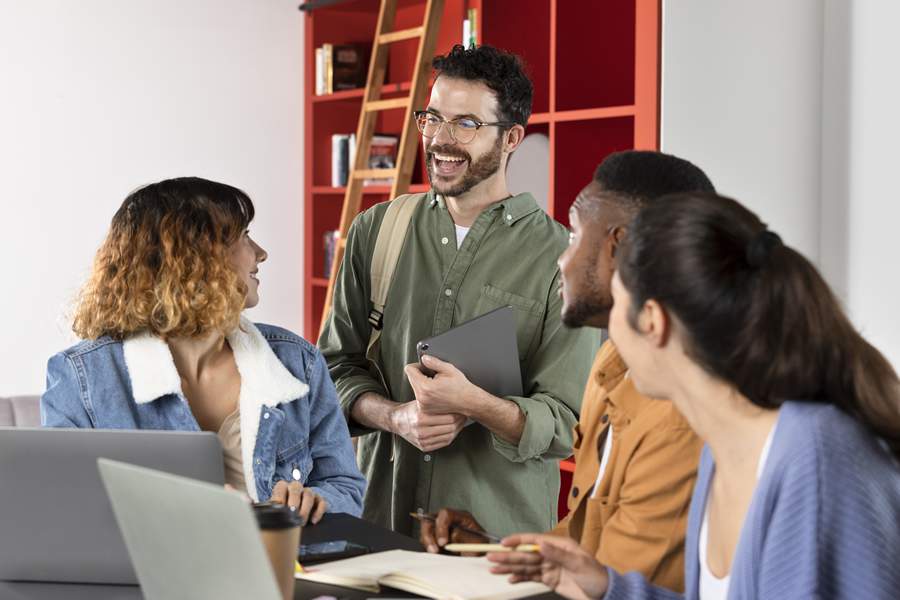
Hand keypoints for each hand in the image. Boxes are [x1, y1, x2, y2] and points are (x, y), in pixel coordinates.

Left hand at [269, 480, 327, 524]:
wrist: (292, 523)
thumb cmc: (280, 517)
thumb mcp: (272, 512)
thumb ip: (268, 509)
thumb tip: (255, 508)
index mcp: (282, 488)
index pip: (281, 486)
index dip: (280, 496)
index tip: (279, 507)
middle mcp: (296, 488)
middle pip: (296, 488)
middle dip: (294, 502)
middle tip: (292, 516)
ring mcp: (308, 493)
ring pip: (309, 494)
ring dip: (305, 509)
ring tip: (301, 522)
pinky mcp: (319, 500)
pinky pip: (322, 502)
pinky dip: (319, 511)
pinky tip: (313, 521)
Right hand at [389, 400, 465, 451]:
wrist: (397, 421)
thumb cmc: (411, 409)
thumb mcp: (421, 402)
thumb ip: (436, 402)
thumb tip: (455, 401)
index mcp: (421, 417)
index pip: (449, 418)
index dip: (459, 413)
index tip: (462, 409)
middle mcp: (421, 431)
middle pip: (450, 427)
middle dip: (460, 421)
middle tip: (464, 415)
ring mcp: (423, 441)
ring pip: (449, 436)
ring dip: (458, 429)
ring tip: (460, 422)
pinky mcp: (424, 447)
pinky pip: (444, 443)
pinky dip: (451, 436)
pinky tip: (453, 430)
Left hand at [405, 355, 478, 415]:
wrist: (468, 402)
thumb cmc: (461, 387)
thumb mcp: (449, 369)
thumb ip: (434, 362)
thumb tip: (424, 358)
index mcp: (425, 387)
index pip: (409, 370)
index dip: (417, 365)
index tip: (425, 366)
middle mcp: (421, 398)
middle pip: (411, 378)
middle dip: (420, 374)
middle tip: (434, 376)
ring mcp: (423, 405)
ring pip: (415, 387)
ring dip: (423, 384)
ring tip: (437, 385)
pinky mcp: (425, 409)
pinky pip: (419, 396)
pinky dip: (425, 392)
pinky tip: (436, 392)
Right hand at [420, 508, 486, 553]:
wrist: (477, 560)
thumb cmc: (480, 550)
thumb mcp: (477, 544)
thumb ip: (464, 537)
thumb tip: (452, 534)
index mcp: (462, 517)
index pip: (446, 514)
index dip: (442, 527)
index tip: (443, 542)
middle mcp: (449, 520)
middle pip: (430, 519)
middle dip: (429, 535)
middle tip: (434, 551)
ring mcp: (441, 529)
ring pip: (426, 531)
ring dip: (428, 543)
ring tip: (437, 554)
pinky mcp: (435, 539)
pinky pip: (425, 541)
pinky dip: (429, 548)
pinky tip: (438, 555)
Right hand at [487, 534, 608, 599]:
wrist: (604, 595)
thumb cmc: (595, 575)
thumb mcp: (579, 563)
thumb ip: (559, 554)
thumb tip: (540, 544)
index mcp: (559, 545)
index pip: (534, 540)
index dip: (518, 540)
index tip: (503, 543)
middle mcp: (551, 554)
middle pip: (526, 554)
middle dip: (508, 556)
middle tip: (490, 557)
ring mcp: (549, 567)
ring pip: (525, 566)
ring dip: (510, 567)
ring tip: (493, 568)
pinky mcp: (549, 580)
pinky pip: (531, 577)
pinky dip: (520, 578)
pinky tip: (509, 578)